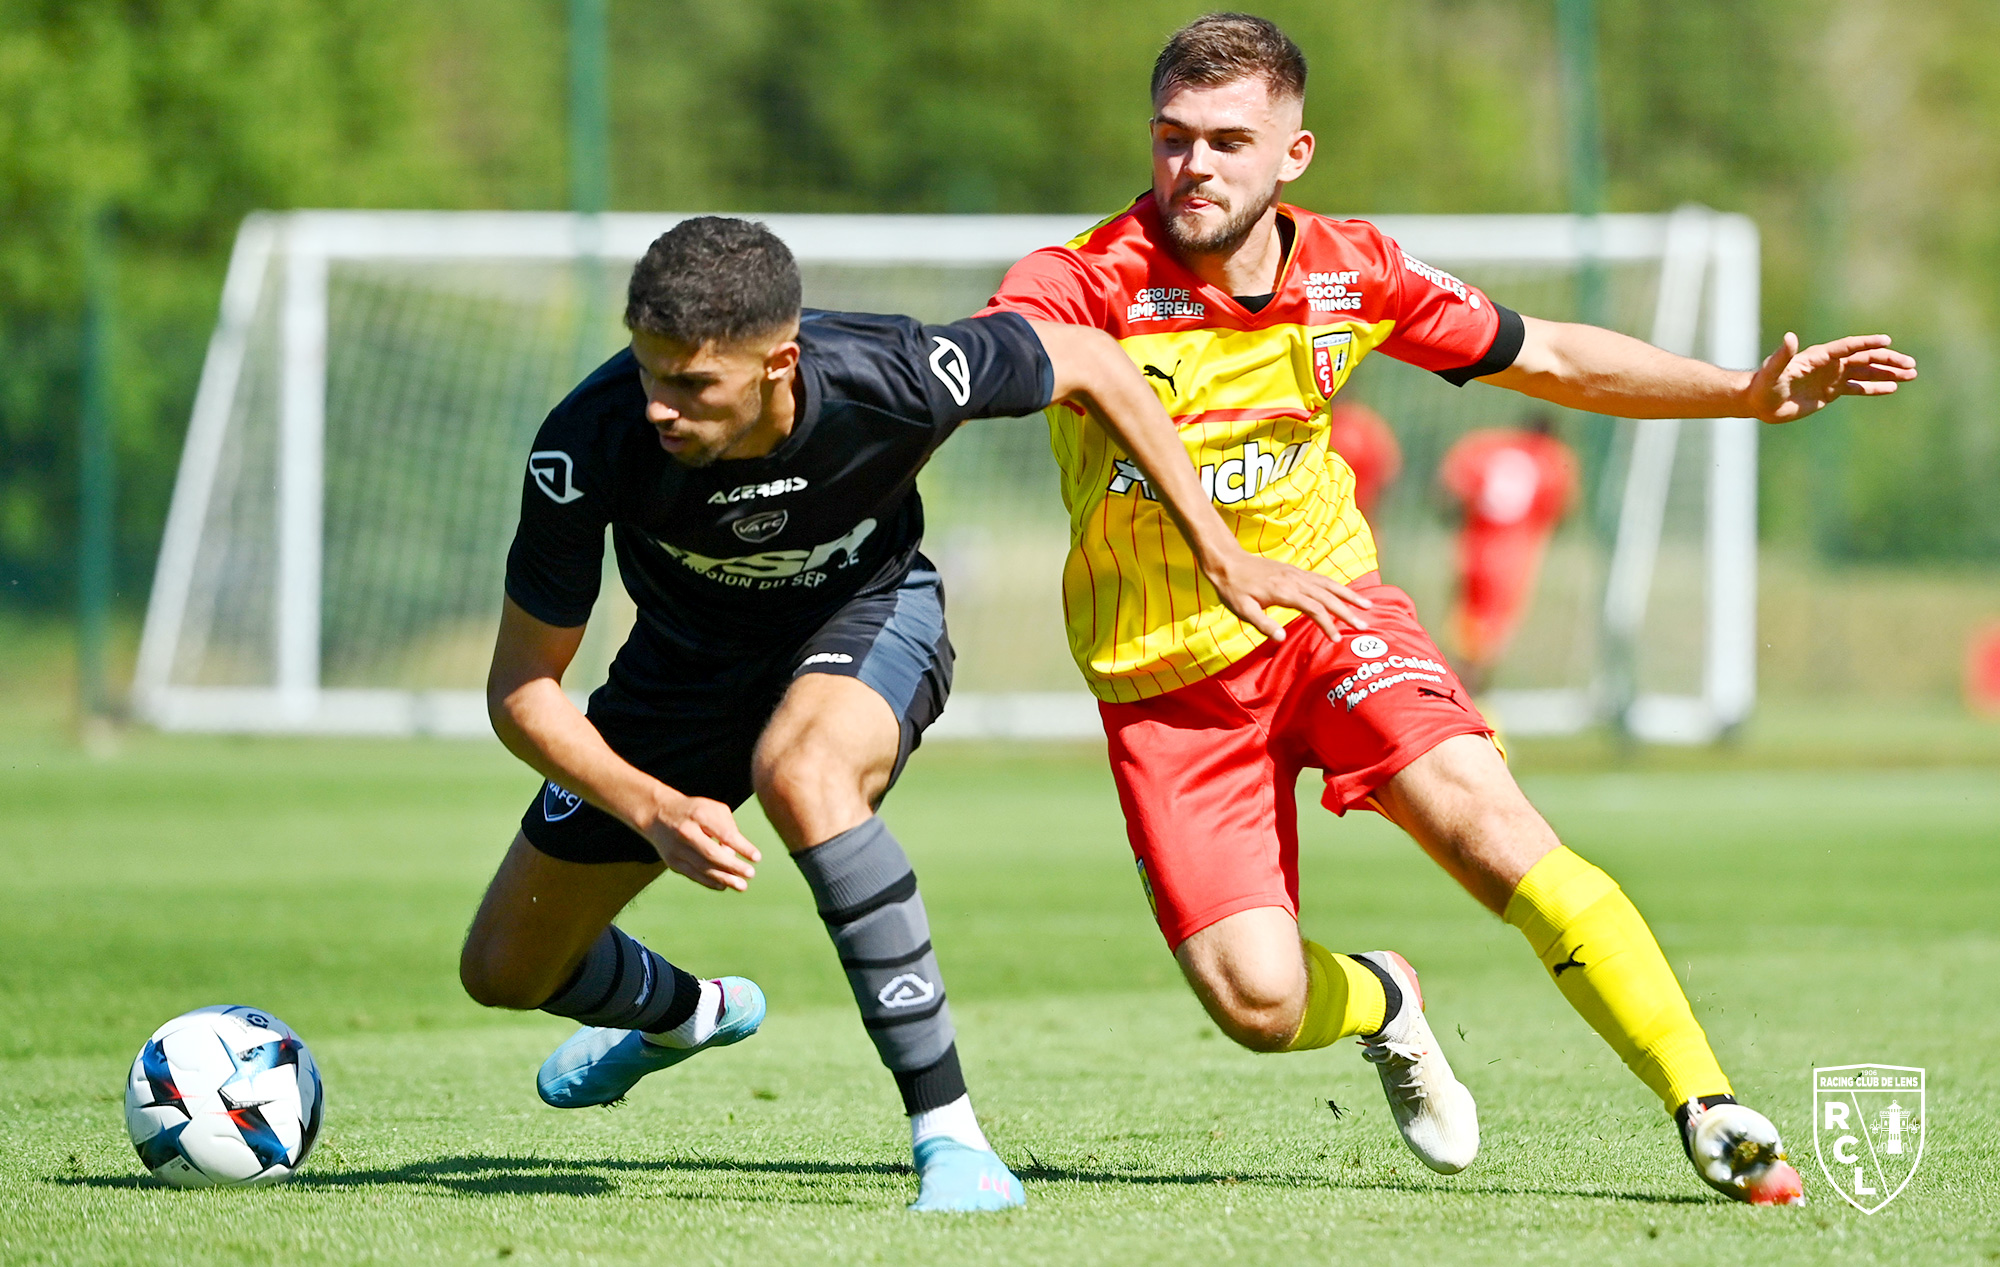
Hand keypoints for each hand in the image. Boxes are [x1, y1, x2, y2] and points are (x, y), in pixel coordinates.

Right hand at [638, 792, 761, 890]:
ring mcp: (676, 849)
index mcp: (699, 814)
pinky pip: (694, 875)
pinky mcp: (672, 862)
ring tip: (742, 886)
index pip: (724, 833)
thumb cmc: (694, 811)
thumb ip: (728, 827)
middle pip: (712, 853)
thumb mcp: (712, 809)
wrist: (658, 814)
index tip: (757, 858)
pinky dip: (710, 882)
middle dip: (733, 866)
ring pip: (703, 868)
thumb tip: (735, 853)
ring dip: (724, 879)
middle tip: (751, 874)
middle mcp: (685, 832)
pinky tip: (724, 886)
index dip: (742, 847)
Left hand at [1203, 546, 1372, 642]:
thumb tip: (1281, 638)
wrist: (1228, 562)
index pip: (1315, 609)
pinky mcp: (1295, 571)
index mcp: (1285, 592)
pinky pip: (1322, 579)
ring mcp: (1297, 574)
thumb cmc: (1233, 589)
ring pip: (1329, 584)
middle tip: (1363, 625)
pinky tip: (1345, 593)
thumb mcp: (1242, 610)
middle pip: (1328, 596)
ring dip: (1349, 595)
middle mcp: (1295, 580)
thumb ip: (1263, 624)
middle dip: (1347, 610)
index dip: (1328, 624)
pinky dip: (1337, 586)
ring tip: (1367, 604)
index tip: (1336, 639)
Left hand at [1748, 333, 1916, 423]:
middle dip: (1888, 360)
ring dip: (1887, 372)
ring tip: (1911, 374)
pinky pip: (1857, 387)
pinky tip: (1892, 387)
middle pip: (1864, 358)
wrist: (1759, 402)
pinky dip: (1874, 387)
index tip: (1887, 341)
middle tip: (1911, 365)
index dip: (1867, 343)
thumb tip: (1790, 337)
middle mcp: (1829, 364)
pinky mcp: (1831, 392)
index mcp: (1819, 356)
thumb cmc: (1763, 385)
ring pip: (1866, 372)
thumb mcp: (1772, 371)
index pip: (1848, 347)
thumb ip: (1782, 355)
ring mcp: (1832, 377)